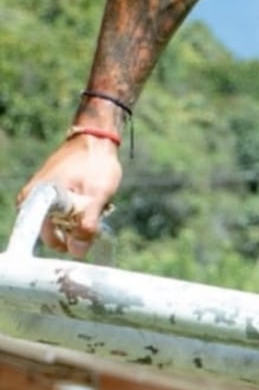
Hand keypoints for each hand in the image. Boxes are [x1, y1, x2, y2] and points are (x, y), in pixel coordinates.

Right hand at [15, 135, 122, 257]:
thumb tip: (77, 251)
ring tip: (97, 204)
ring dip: (81, 221)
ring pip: (61, 224)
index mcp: (35, 201)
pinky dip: (79, 212)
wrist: (97, 138)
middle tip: (97, 216)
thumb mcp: (97, 195)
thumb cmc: (95, 162)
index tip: (82, 244)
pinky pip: (64, 214)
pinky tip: (92, 201)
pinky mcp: (50, 197)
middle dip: (77, 230)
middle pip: (54, 232)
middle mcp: (31, 202)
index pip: (44, 238)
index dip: (64, 243)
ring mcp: (39, 199)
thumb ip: (87, 224)